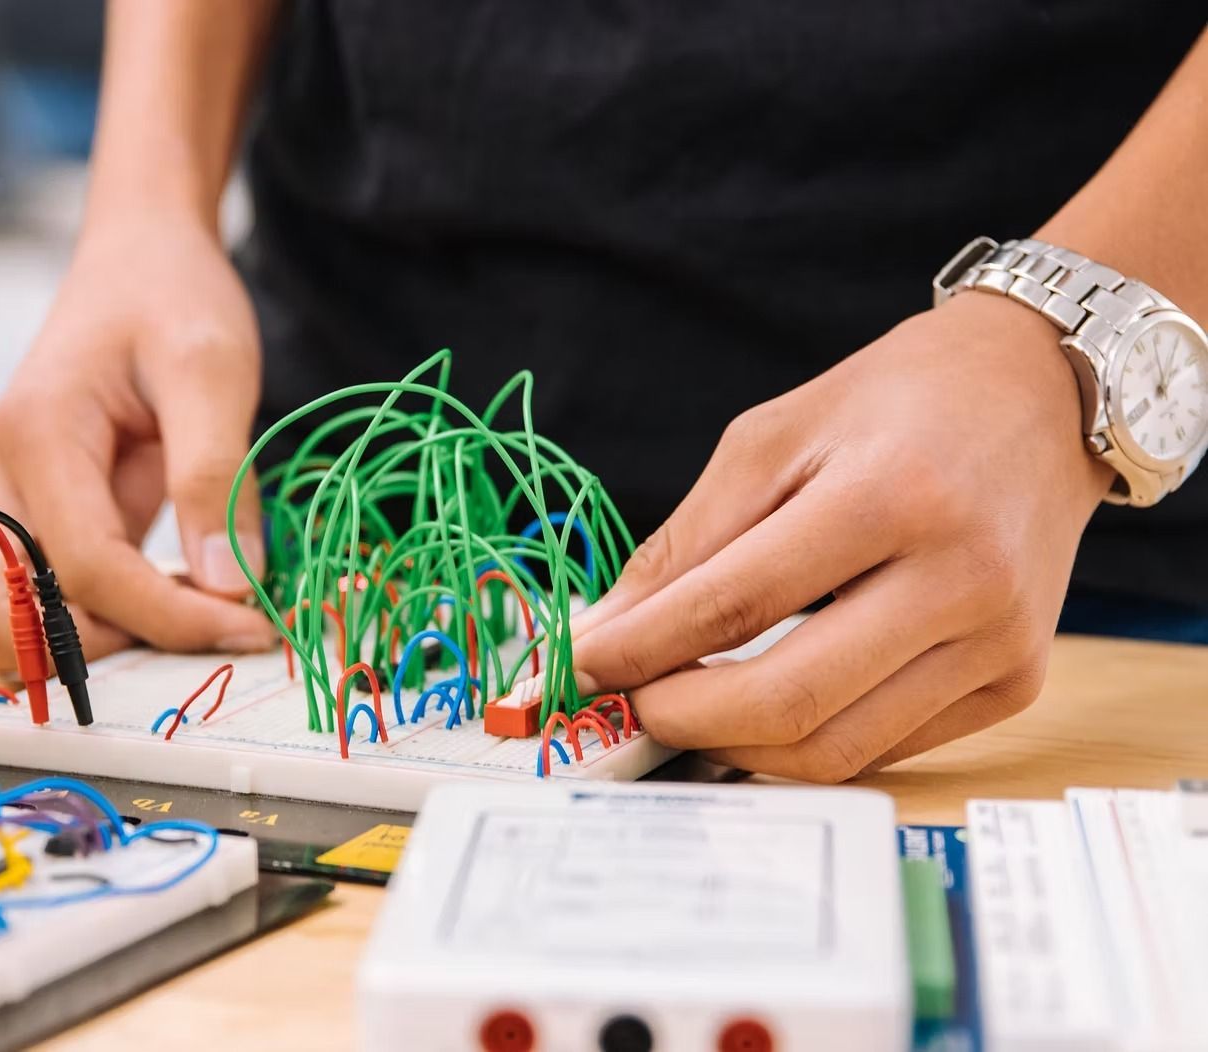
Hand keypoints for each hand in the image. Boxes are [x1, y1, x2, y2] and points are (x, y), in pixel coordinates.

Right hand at [0, 213, 275, 667]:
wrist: (138, 257)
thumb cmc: (173, 296)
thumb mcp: (212, 368)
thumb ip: (216, 476)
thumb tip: (228, 587)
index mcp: (37, 436)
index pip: (86, 572)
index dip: (169, 618)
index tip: (252, 627)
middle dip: (95, 652)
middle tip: (197, 631)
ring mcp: (6, 505)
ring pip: (3, 629)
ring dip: (86, 648)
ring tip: (187, 618)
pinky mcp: (33, 520)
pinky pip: (40, 603)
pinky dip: (96, 624)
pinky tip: (173, 600)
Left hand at [571, 293, 1112, 780]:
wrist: (1041, 393)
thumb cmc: (894, 404)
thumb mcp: (772, 438)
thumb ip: (688, 542)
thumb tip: (605, 633)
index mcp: (890, 497)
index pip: (735, 605)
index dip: (642, 649)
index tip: (577, 667)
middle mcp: (960, 579)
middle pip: (787, 700)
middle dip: (680, 717)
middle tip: (625, 704)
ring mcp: (998, 642)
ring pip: (835, 749)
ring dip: (734, 745)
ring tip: (682, 708)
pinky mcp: (1016, 682)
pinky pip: (884, 747)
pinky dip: (803, 740)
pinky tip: (759, 708)